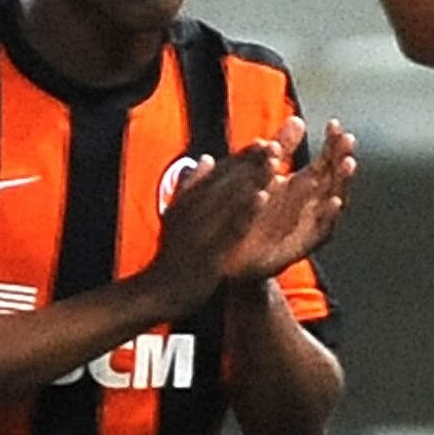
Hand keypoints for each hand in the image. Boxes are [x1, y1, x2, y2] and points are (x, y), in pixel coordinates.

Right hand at [139, 142, 280, 312]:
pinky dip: (247, 211)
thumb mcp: (176, 214)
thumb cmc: (171, 255)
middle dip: (252, 162)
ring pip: (231, 200)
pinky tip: (263, 197)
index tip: (263, 142)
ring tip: (274, 163)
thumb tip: (205, 159)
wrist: (158, 292)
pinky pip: (231, 228)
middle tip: (275, 145)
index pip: (219, 175)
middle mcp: (195, 210)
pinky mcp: (210, 251)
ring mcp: (202, 230)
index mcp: (189, 201)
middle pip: (227, 182)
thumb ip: (189, 186)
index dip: (242, 158)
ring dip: (253, 179)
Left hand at [220, 118, 356, 282]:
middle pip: (334, 180)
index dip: (331, 144)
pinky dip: (329, 216)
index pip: (324, 162)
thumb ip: (281, 150)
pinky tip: (334, 201)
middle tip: (348, 140)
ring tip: (348, 164)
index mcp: (302, 189)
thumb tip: (297, 119)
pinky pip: (321, 232)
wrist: (229, 260)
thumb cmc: (249, 216)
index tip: (334, 124)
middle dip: (342, 159)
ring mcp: (307, 226)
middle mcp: (310, 207)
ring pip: (333, 203)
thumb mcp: (263, 177)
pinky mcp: (300, 247)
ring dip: (342, 184)